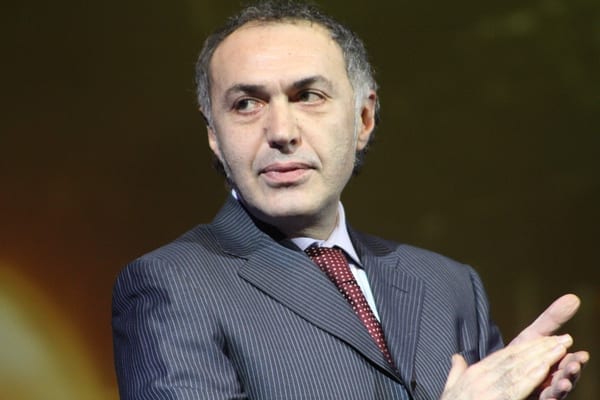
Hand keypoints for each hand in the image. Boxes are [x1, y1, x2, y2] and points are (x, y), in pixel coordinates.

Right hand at [441, 334, 572, 399]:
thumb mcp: (451, 387)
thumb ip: (456, 370)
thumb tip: (456, 356)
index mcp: (474, 372)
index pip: (505, 356)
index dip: (527, 347)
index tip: (546, 340)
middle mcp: (481, 377)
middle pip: (516, 359)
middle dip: (541, 348)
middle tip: (563, 339)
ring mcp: (488, 388)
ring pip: (520, 369)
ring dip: (542, 358)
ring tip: (561, 348)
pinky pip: (516, 387)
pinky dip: (531, 376)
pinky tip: (545, 368)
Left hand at [509, 294, 589, 399]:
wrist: (492, 376)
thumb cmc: (518, 355)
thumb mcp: (534, 336)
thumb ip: (552, 320)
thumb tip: (574, 297)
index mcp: (552, 366)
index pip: (567, 363)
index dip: (575, 360)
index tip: (581, 355)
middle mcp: (550, 382)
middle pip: (564, 378)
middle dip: (570, 372)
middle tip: (574, 365)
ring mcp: (541, 393)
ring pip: (554, 393)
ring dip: (561, 387)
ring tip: (564, 382)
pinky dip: (546, 398)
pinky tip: (548, 394)